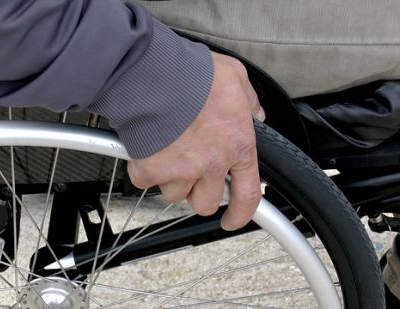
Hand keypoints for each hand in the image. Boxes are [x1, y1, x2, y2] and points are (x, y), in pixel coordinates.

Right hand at [127, 52, 263, 230]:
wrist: (155, 74)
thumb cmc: (194, 74)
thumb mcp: (235, 79)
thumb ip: (248, 101)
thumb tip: (255, 113)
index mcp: (237, 146)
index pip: (247, 195)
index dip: (240, 214)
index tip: (232, 220)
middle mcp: (211, 165)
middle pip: (205, 203)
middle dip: (197, 191)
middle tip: (190, 171)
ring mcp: (181, 171)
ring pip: (175, 194)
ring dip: (171, 178)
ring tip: (167, 150)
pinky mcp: (152, 170)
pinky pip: (146, 181)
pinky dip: (144, 168)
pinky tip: (147, 147)